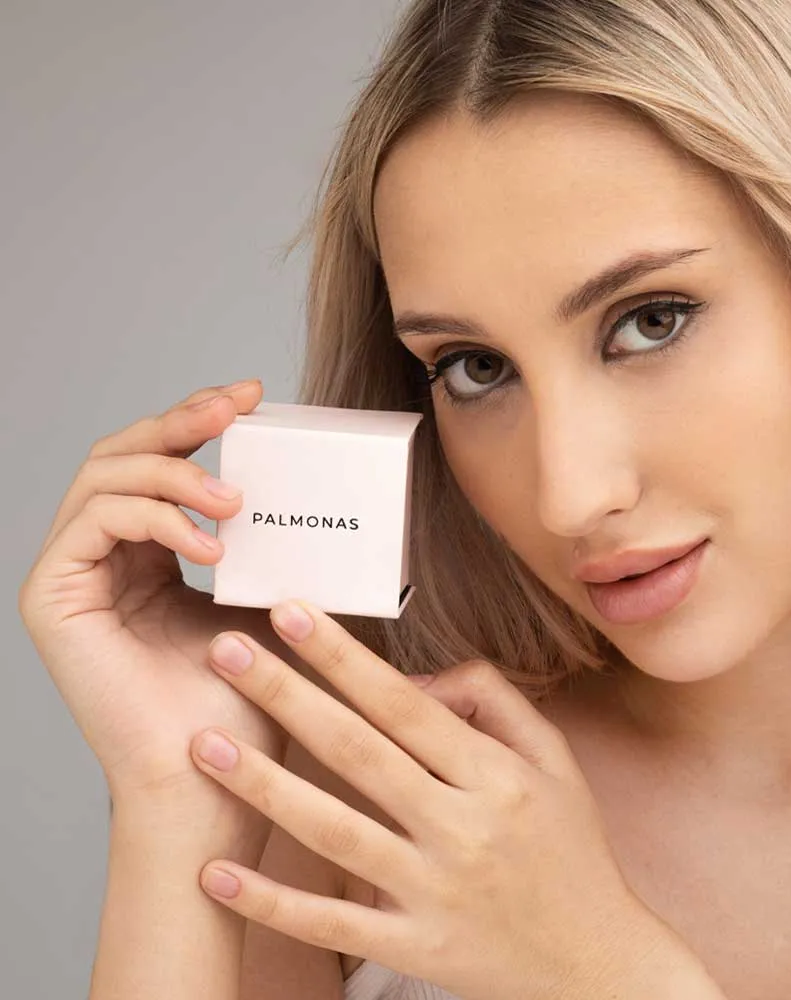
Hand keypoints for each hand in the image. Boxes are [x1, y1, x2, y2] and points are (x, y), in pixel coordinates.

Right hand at [17, 378, 293, 810]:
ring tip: (234, 501)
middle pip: (124, 452)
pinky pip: (95, 520)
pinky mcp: (53, 597)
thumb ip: (276, 549)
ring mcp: (74, 574)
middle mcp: (106, 556)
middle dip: (181, 422)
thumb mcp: (271, 603)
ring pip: (107, 475)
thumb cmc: (247, 702)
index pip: (162, 463)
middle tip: (234, 407)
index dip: (200, 420)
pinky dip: (156, 518)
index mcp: (151, 554)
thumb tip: (326, 496)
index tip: (253, 397)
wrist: (215, 777)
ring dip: (175, 472)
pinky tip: (210, 544)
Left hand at [188, 597, 677, 999]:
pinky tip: (218, 874)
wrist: (595, 962)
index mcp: (495, 775)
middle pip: (357, 752)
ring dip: (264, 787)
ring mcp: (434, 892)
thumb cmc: (569, 848)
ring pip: (334, 832)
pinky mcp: (415, 948)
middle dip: (287, 695)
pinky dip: (273, 903)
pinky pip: (333, 924)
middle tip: (224, 652)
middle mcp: (462, 827)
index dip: (344, 656)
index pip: (404, 703)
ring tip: (204, 743)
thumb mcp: (553, 758)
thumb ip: (491, 701)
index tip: (292, 614)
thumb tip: (413, 679)